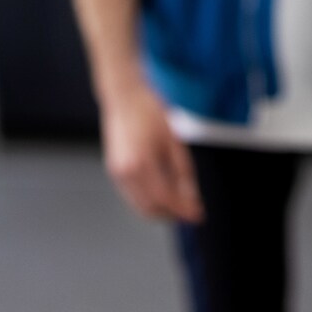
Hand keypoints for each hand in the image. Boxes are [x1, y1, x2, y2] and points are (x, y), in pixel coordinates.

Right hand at [100, 78, 203, 222]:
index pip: (166, 198)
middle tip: (191, 210)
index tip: (198, 215)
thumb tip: (191, 197)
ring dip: (160, 210)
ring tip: (179, 203)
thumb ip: (183, 171)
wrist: (123, 96)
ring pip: (140, 206)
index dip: (184, 210)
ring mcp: (117, 173)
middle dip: (172, 214)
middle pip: (151, 208)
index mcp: (142, 162)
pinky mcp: (114, 171)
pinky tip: (163, 193)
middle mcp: (126, 172)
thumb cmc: (148, 111)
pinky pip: (132, 196)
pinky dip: (148, 201)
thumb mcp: (174, 140)